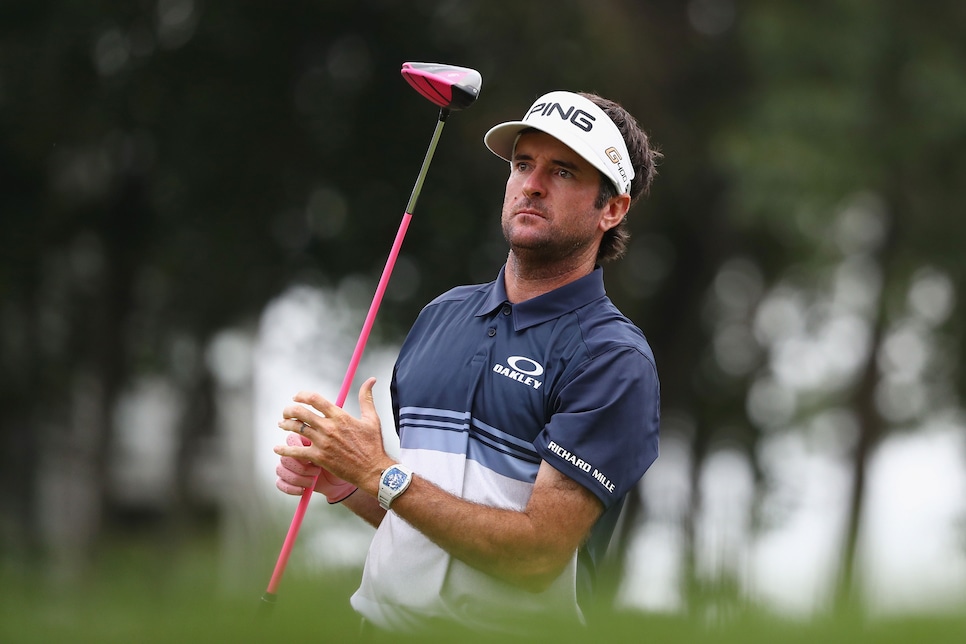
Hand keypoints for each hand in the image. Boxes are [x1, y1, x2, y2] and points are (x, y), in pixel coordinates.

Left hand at [274, 377, 391, 496]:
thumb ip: (366, 398)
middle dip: (289, 409)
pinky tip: (277, 448)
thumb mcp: (372, 419)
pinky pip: (296, 451)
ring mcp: (322, 443)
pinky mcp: (319, 457)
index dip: (302, 395)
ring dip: (285, 425)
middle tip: (286, 411)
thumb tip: (371, 380)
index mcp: (340, 416)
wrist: (372, 470)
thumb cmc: (373, 445)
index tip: (296, 397)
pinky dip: (284, 449)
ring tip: (282, 424)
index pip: (315, 399)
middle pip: (300, 412)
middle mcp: (329, 427)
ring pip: (296, 429)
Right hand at [275, 433, 356, 502]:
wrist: (346, 476)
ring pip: (281, 469)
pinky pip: (279, 483)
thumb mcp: (338, 445)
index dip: (301, 449)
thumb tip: (323, 436)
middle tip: (317, 471)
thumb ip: (329, 438)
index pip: (292, 439)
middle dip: (301, 467)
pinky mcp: (287, 478)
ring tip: (313, 480)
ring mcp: (289, 464)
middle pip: (285, 455)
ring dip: (298, 477)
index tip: (316, 458)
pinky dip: (290, 488)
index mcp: (304, 439)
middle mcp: (294, 450)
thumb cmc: (344, 458)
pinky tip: (302, 490)